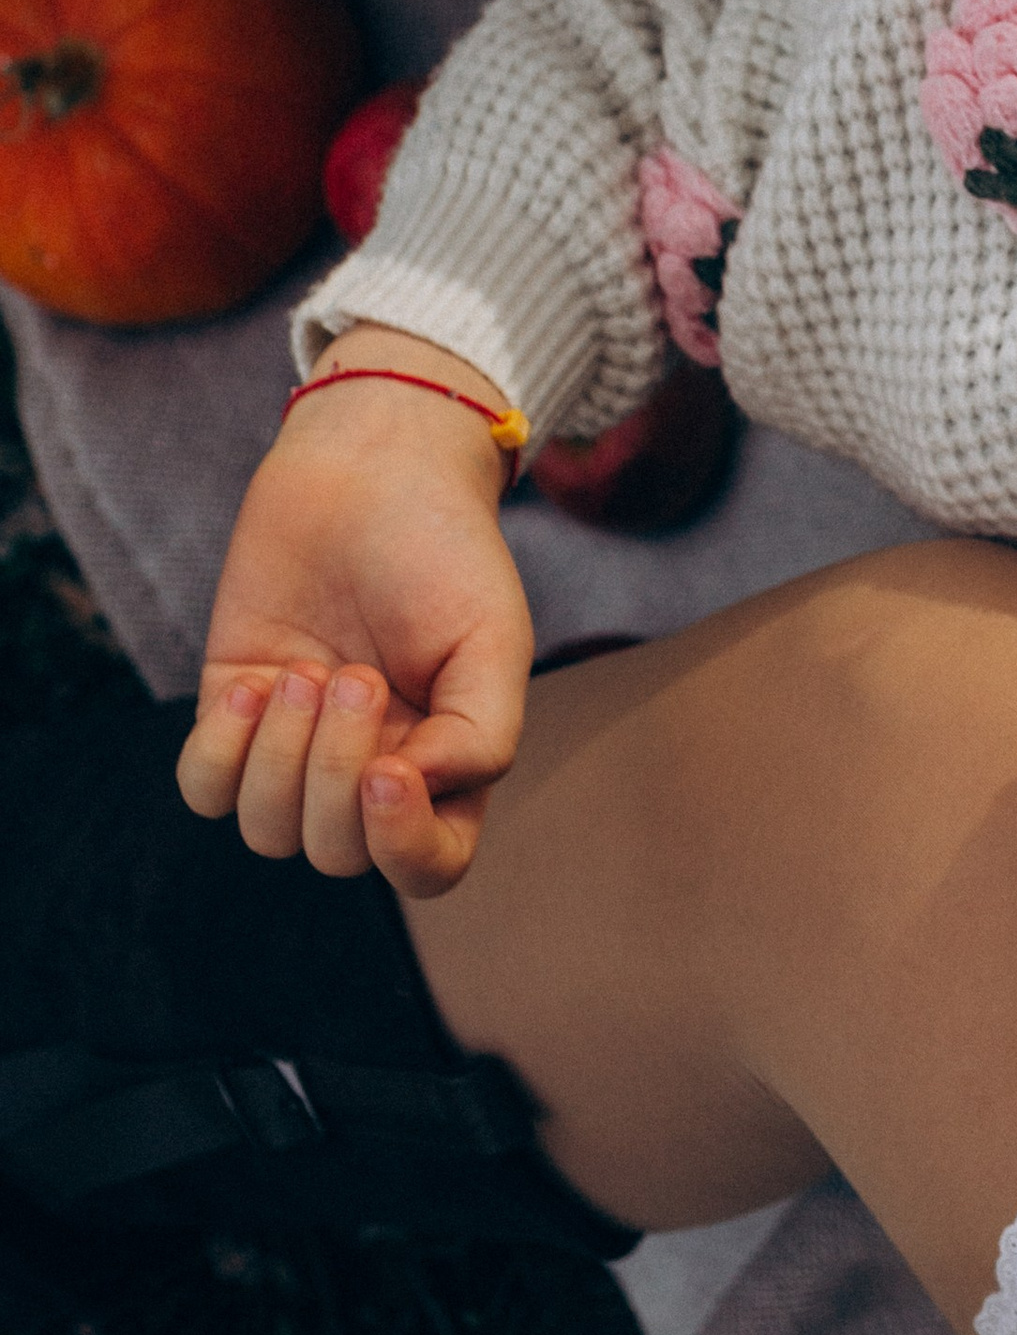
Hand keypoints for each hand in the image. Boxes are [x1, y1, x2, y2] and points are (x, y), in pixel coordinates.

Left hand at [175, 329, 533, 894]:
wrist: (370, 467)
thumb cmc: (444, 550)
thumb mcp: (494, 639)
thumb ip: (480, 738)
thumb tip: (410, 796)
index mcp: (446, 766)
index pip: (428, 868)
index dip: (403, 848)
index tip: (387, 773)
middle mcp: (371, 770)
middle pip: (336, 854)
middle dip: (333, 770)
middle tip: (353, 675)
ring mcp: (296, 747)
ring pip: (267, 830)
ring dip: (282, 755)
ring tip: (305, 671)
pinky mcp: (234, 711)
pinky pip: (204, 789)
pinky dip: (223, 747)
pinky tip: (261, 677)